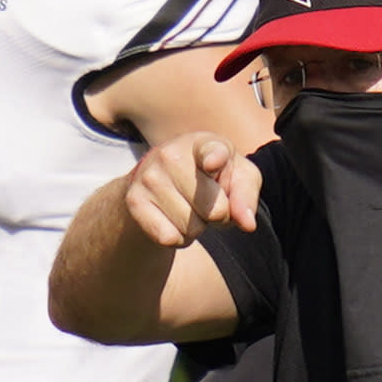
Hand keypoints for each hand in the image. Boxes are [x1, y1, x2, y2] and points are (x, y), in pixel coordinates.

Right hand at [125, 132, 260, 246]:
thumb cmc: (211, 177)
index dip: (215, 158)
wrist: (160, 182)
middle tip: (208, 202)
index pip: (213, 151)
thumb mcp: (238, 178)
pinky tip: (173, 219)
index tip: (212, 163)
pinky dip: (178, 238)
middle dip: (218, 215)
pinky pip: (169, 238)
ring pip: (192, 227)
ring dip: (197, 227)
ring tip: (189, 208)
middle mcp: (172, 154)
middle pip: (214, 209)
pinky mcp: (134, 201)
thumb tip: (247, 223)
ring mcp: (149, 177)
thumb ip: (247, 196)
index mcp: (204, 143)